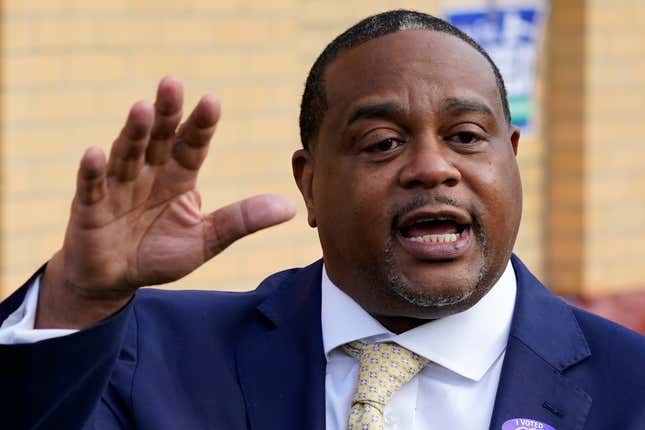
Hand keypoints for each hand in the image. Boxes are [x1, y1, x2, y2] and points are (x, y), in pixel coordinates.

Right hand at [36, 77, 295, 328]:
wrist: (115, 280)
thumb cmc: (160, 254)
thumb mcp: (207, 239)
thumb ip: (241, 220)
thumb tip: (290, 206)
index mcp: (178, 178)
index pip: (192, 145)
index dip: (201, 124)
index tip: (212, 101)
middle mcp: (149, 174)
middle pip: (158, 137)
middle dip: (166, 112)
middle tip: (173, 82)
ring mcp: (118, 187)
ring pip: (127, 153)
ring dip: (134, 132)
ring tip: (143, 108)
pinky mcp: (89, 207)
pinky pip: (91, 187)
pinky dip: (92, 170)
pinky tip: (94, 152)